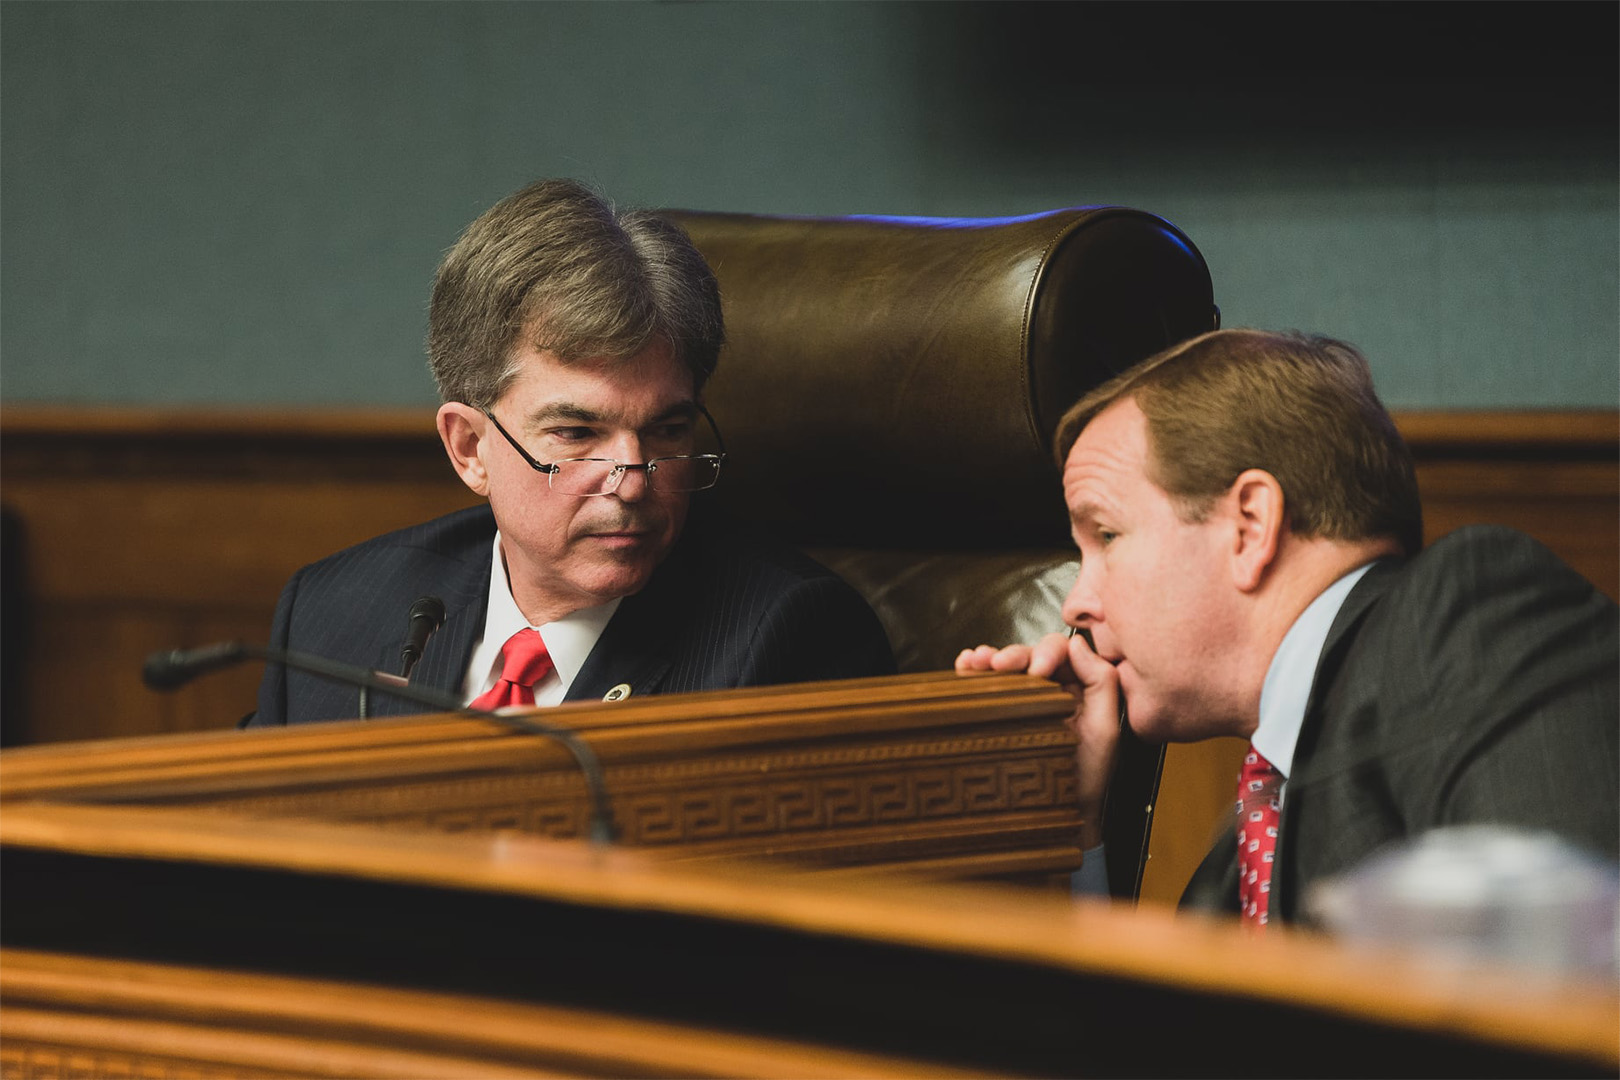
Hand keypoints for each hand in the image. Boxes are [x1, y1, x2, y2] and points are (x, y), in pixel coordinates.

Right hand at [956, 633, 1120, 849]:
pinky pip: (985, 685)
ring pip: (1006, 667)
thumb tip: (1078, 644)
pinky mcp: (999, 713)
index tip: (1038, 669)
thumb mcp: (1104, 731)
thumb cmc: (1082, 780)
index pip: (1062, 653)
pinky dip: (972, 671)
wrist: (1054, 815)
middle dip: (1015, 654)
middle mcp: (1050, 690)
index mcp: (1078, 688)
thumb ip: (1101, 683)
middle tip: (1001, 664)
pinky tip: (965, 666)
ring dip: (990, 658)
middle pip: (1030, 655)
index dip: (1047, 652)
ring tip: (977, 662)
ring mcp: (1022, 702)